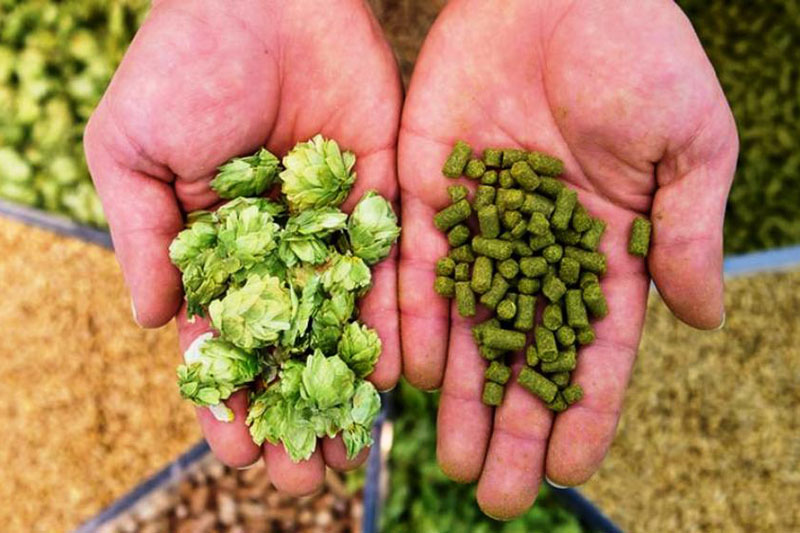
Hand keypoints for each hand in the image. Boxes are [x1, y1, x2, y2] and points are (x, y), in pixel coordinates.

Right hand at [84, 0, 401, 494]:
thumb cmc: (182, 66)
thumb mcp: (131, 153)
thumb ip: (146, 239)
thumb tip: (156, 326)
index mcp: (214, 245)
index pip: (221, 338)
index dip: (226, 397)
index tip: (237, 451)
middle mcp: (276, 247)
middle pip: (285, 347)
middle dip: (291, 411)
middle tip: (301, 479)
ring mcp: (330, 227)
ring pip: (339, 323)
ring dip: (342, 388)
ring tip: (348, 450)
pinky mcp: (380, 198)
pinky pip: (387, 270)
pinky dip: (389, 324)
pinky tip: (392, 379)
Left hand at [398, 0, 736, 518]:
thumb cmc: (639, 53)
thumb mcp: (690, 143)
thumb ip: (686, 233)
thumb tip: (704, 321)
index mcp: (602, 246)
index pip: (594, 348)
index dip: (583, 410)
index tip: (569, 469)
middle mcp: (535, 249)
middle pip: (523, 354)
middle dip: (512, 425)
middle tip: (497, 495)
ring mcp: (478, 224)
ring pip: (466, 327)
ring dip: (459, 395)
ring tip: (450, 459)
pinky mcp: (426, 191)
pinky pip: (416, 269)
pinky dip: (412, 321)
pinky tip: (411, 377)